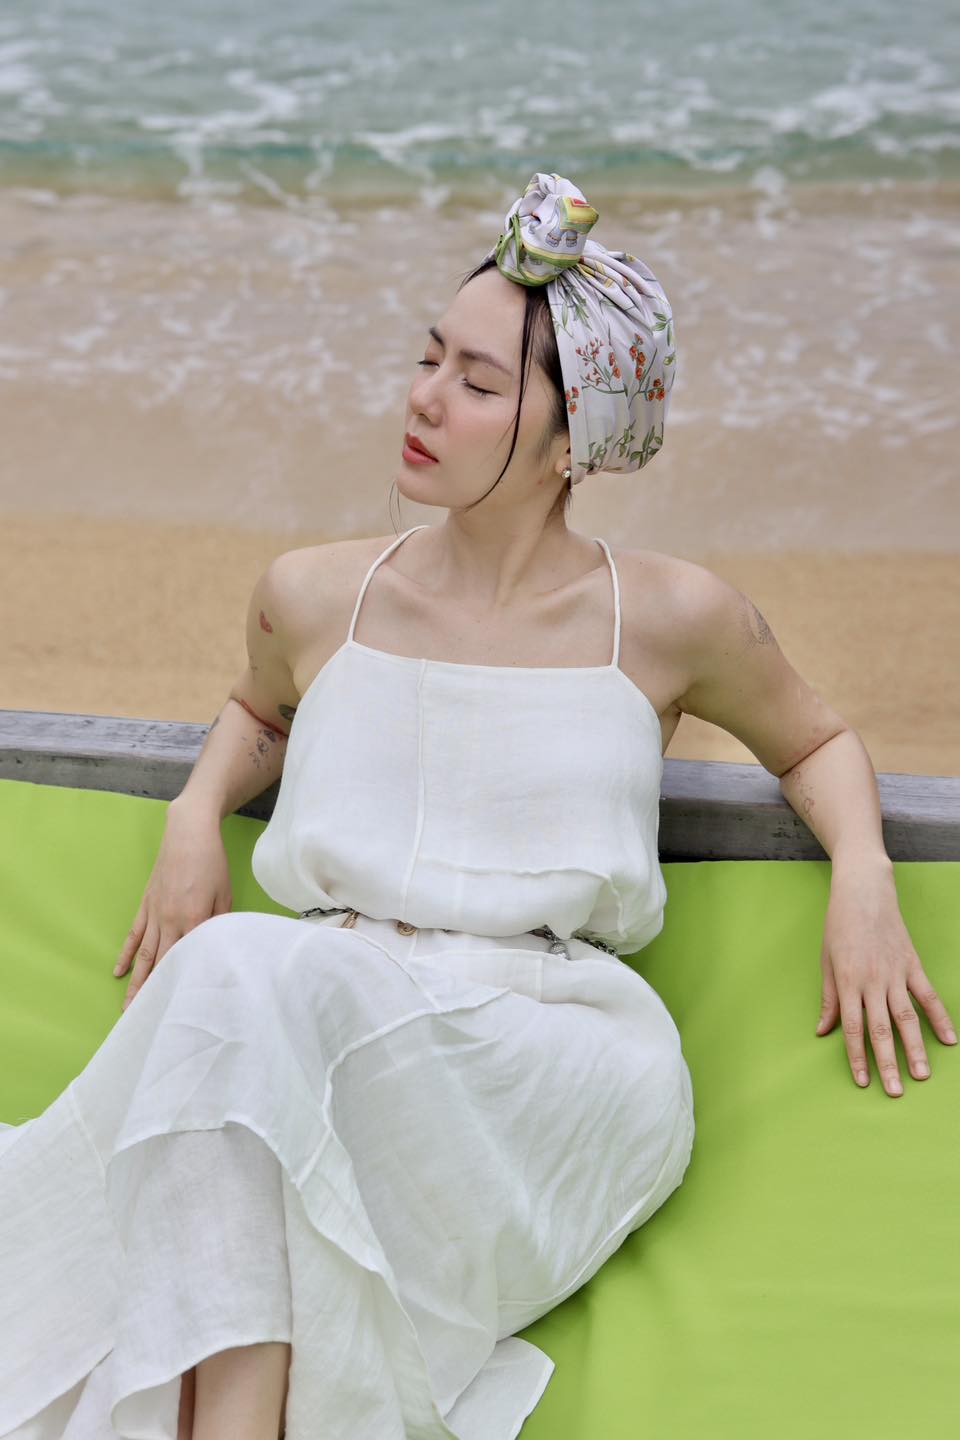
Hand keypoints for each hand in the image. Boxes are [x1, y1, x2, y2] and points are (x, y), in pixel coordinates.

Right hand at [114, 803, 230, 1011]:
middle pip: (160, 963)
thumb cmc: (213, 863)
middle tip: (143, 1020)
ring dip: (136, 981)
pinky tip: (120, 971)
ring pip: (143, 954)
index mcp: (194, 920)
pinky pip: (134, 934)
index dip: (181, 984)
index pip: (187, 959)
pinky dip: (127, 954)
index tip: (177, 1008)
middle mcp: (171, 920)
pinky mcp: (146, 903)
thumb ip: (219, 924)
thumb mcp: (225, 894)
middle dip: (151, 993)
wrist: (189, 833)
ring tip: (127, 1006)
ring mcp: (155, 913)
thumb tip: (216, 948)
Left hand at [816, 866, 957, 1095]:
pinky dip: (940, 1018)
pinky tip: (949, 1040)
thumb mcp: (826, 960)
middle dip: (887, 1063)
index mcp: (847, 981)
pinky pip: (928, 996)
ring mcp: (895, 973)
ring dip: (915, 1048)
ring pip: (907, 1018)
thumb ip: (829, 998)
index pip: (853, 1028)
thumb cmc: (839, 925)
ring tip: (921, 1075)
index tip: (864, 1081)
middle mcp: (872, 981)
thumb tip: (823, 1030)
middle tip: (894, 1092)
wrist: (864, 892)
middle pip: (881, 1030)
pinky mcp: (913, 965)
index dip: (858, 1057)